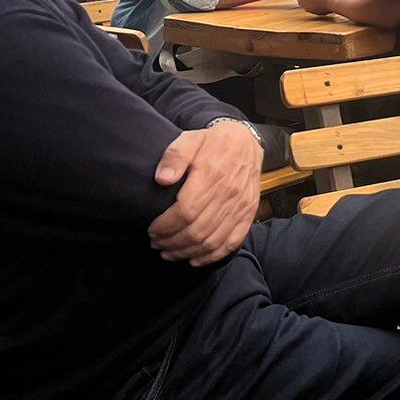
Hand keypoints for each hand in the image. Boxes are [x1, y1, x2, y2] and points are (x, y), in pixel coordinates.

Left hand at [147, 124, 261, 264]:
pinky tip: (195, 260)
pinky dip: (212, 256)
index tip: (152, 230)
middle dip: (171, 242)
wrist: (245, 141)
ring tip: (169, 253)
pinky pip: (231, 242)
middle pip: (196, 231)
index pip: (185, 212)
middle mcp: (228, 194)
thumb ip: (174, 157)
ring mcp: (240, 207)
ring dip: (187, 252)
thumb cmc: (212, 142)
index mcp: (211, 176)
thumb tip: (162, 179)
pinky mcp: (248, 214)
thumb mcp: (190, 139)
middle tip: (156, 244)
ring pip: (211, 241)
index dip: (165, 226)